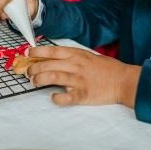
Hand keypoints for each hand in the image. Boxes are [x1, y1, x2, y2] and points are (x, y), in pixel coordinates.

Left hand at [26, 46, 141, 106]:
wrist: (123, 80)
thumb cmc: (106, 69)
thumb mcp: (89, 56)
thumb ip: (73, 58)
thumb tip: (53, 59)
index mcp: (78, 55)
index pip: (53, 51)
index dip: (38, 51)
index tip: (27, 53)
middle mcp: (76, 65)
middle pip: (49, 64)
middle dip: (34, 68)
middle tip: (27, 72)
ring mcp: (79, 80)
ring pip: (53, 77)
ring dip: (39, 79)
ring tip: (34, 82)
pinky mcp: (84, 94)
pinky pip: (67, 97)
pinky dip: (57, 98)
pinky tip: (53, 97)